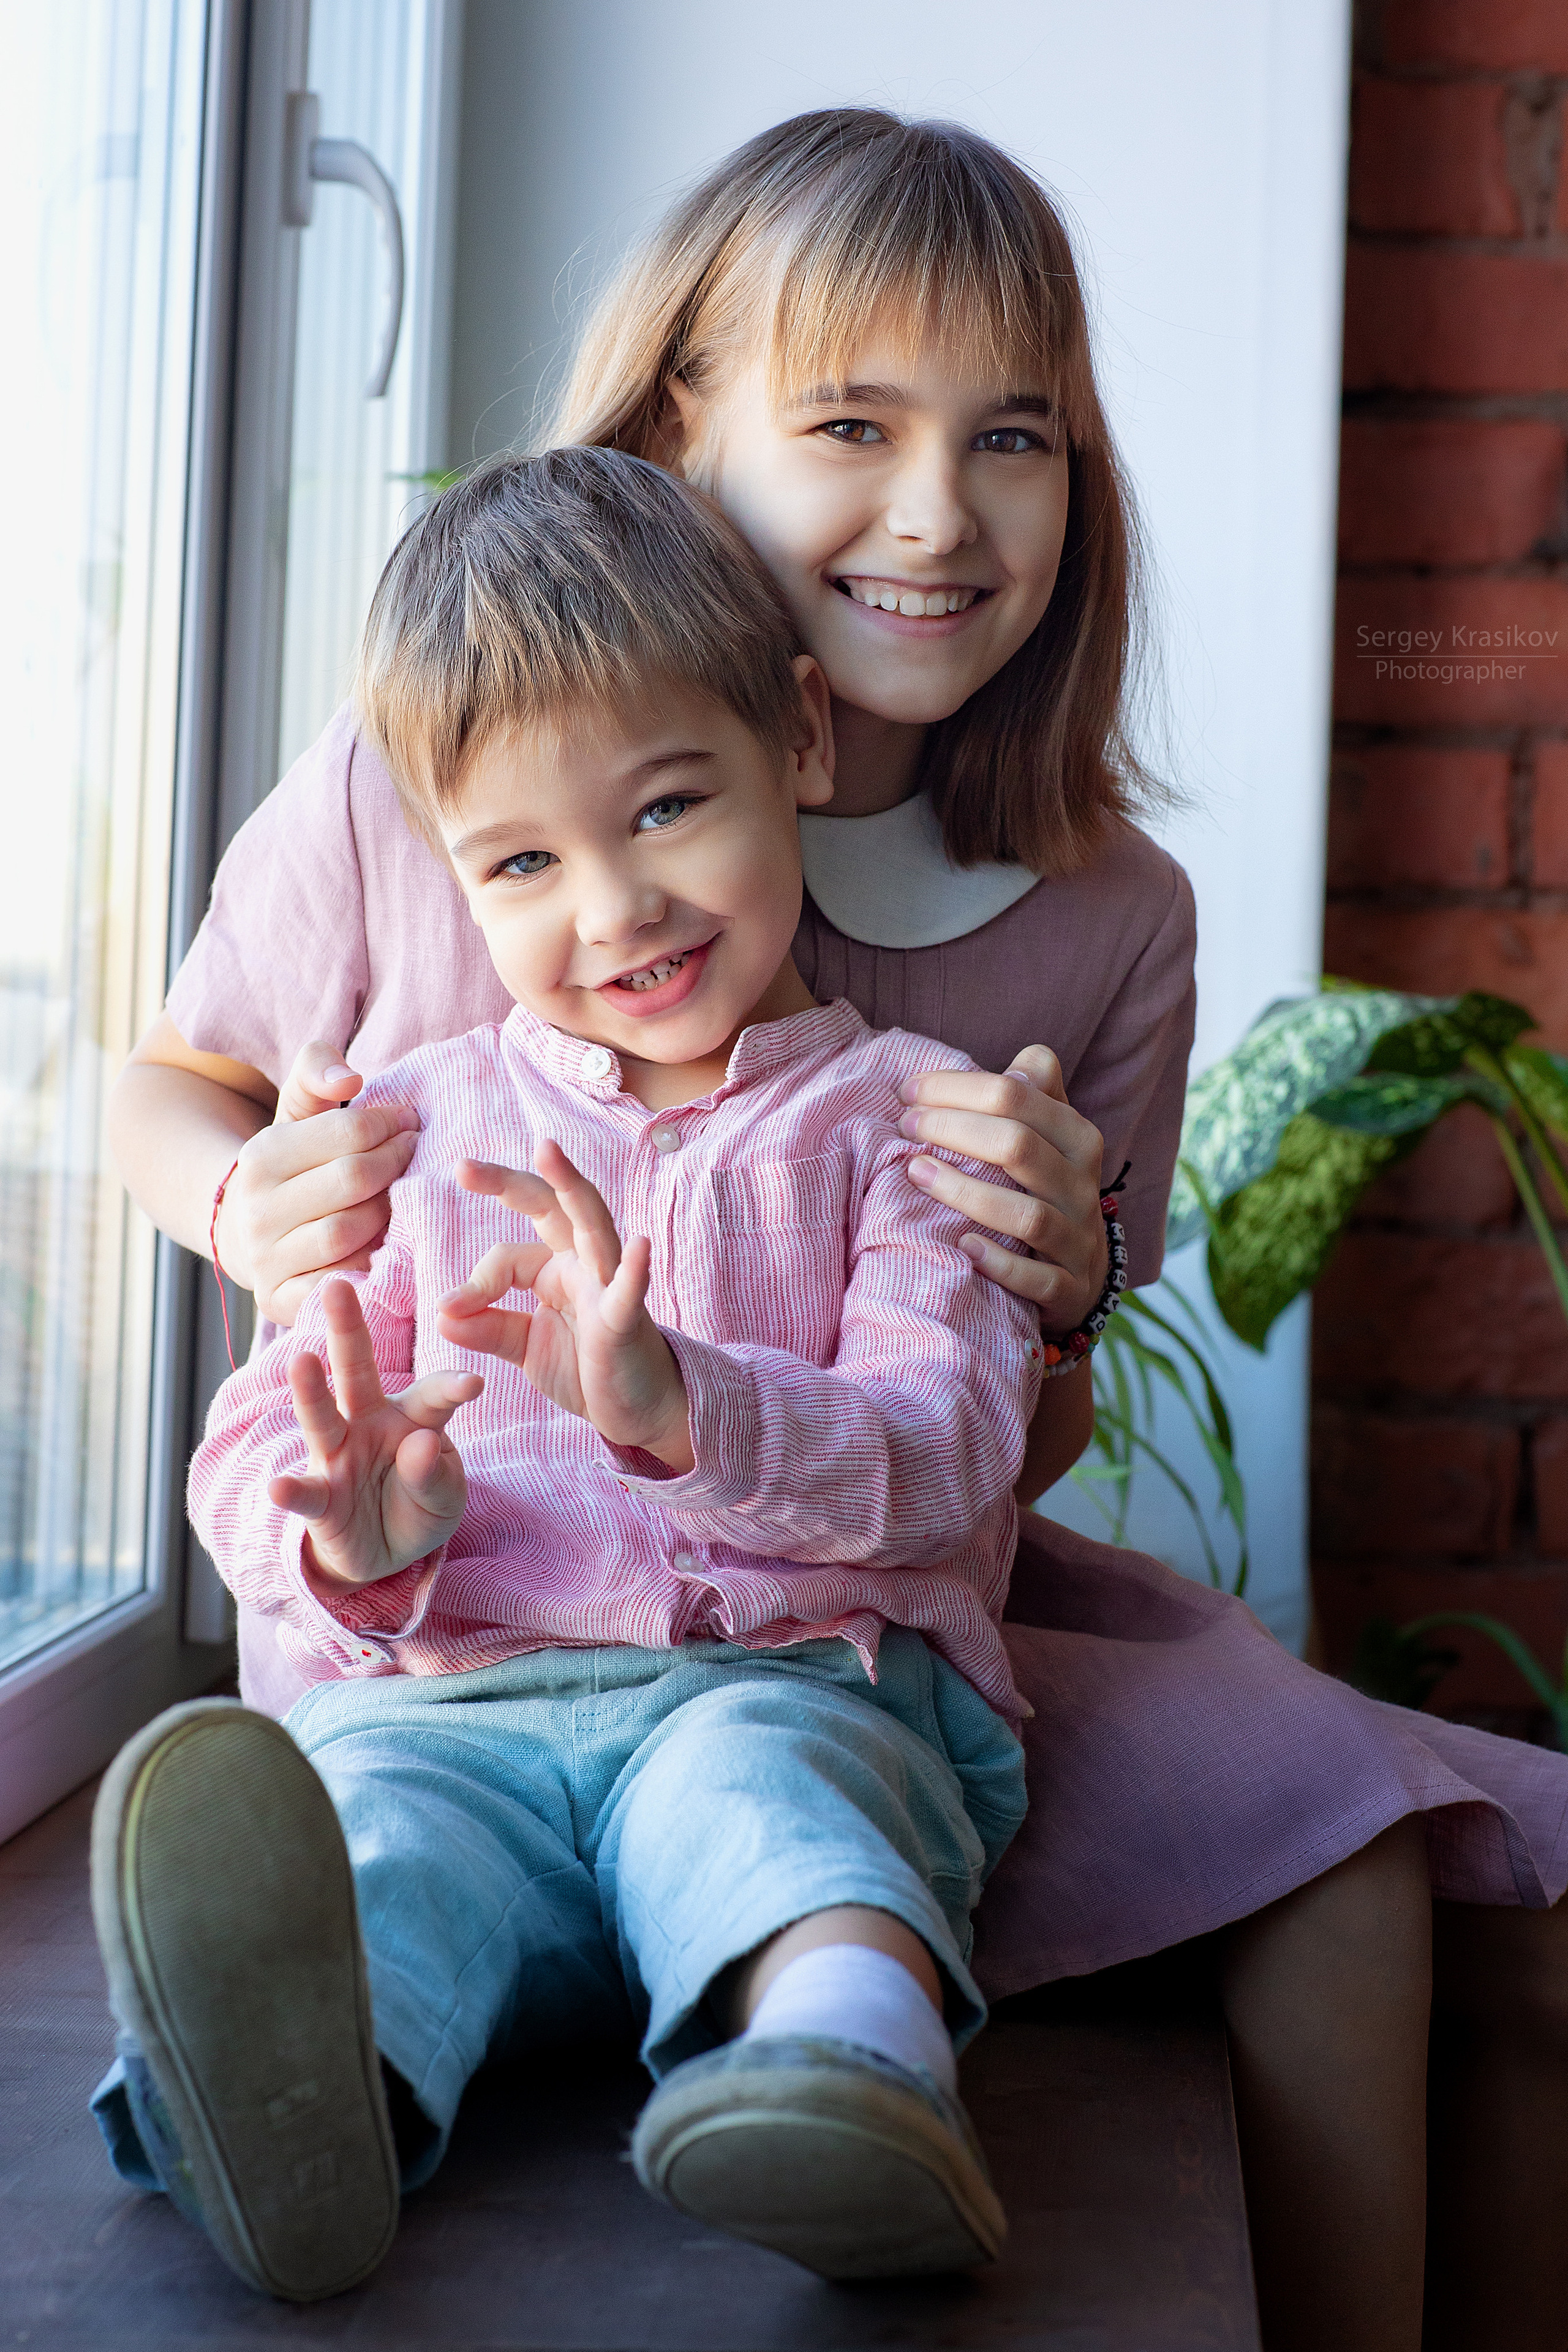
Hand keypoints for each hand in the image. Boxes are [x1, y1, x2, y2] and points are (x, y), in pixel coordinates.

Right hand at [215, 1041, 419, 1324]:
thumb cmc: (294, 1163)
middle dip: (397, 1164)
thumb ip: (316, 1070)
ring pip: (348, 1234)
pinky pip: (338, 1284)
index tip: (411, 1123)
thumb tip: (350, 1079)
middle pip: (353, 1181)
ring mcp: (266, 1259)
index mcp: (262, 1155)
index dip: (391, 1125)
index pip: (347, 1133)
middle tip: (418, 1156)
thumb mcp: (297, 1110)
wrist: (247, 1230)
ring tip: (403, 1201)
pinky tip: (387, 1249)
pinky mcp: (279, 1300)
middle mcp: (256, 1209)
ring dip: (388, 1216)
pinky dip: (368, 1269)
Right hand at [267, 1277, 481, 1587]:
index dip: (451, 1387)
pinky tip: (277, 1486)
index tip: (474, 1383)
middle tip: (338, 1286)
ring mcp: (338, 1456)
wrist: (384, 1551)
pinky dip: (290, 1490)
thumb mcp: (444, 1496)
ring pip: (322, 1419)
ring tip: (302, 1360)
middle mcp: (368, 1424)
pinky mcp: (319, 1496)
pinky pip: (304, 1491)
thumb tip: (422, 1444)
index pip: (433, 1395)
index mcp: (412, 1417)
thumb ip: (435, 1474)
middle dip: (348, 1329)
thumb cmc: (420, 1506)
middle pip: (357, 1372)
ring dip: (311, 1390)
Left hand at [437, 1140, 693, 1470]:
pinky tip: (638, 1245)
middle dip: (508, 1182)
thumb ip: (487, 1327)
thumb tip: (441, 1313)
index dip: (475, 1281)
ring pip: (591, 1226)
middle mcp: (583, 1264)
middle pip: (549, 1207)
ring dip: (571, 1187)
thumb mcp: (524, 1347)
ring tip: (548, 1153)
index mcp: (555, 1267)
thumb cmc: (585, 1367)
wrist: (634, 1407)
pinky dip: (634, 1269)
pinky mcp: (626, 1320)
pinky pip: (630, 1291)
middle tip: (463, 1166)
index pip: (507, 1257)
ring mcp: (609, 1285)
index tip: (448, 1309)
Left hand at [897, 1044, 1107, 1331]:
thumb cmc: (1044, 1190)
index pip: (1016, 1095)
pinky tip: (961, 1247)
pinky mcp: (1069, 1290)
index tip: (908, 1091)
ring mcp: (1079, 1241)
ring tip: (915, 1173)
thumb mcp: (1048, 1137)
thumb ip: (1033, 1095)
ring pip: (1027, 1215)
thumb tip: (1020, 1062)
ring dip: (966, 1193)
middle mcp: (1084, 1187)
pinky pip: (1038, 1279)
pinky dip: (1000, 1264)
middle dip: (953, 1130)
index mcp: (1078, 1138)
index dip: (957, 1088)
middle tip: (905, 1127)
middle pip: (1018, 1146)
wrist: (1081, 1276)